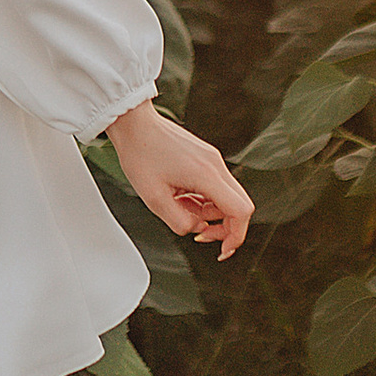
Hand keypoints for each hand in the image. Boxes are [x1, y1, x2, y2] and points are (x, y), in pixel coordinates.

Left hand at [106, 102, 249, 258]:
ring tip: (180, 208)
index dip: (236, 236)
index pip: (241, 211)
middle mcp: (215, 165)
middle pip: (240, 205)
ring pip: (227, 197)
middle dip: (225, 226)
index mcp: (207, 174)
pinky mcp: (206, 158)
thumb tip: (198, 229)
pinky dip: (203, 199)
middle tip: (201, 235)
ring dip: (209, 212)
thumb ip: (180, 222)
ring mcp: (212, 159)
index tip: (223, 250)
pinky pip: (215, 186)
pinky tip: (181, 197)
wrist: (134, 124)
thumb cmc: (140, 154)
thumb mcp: (154, 199)